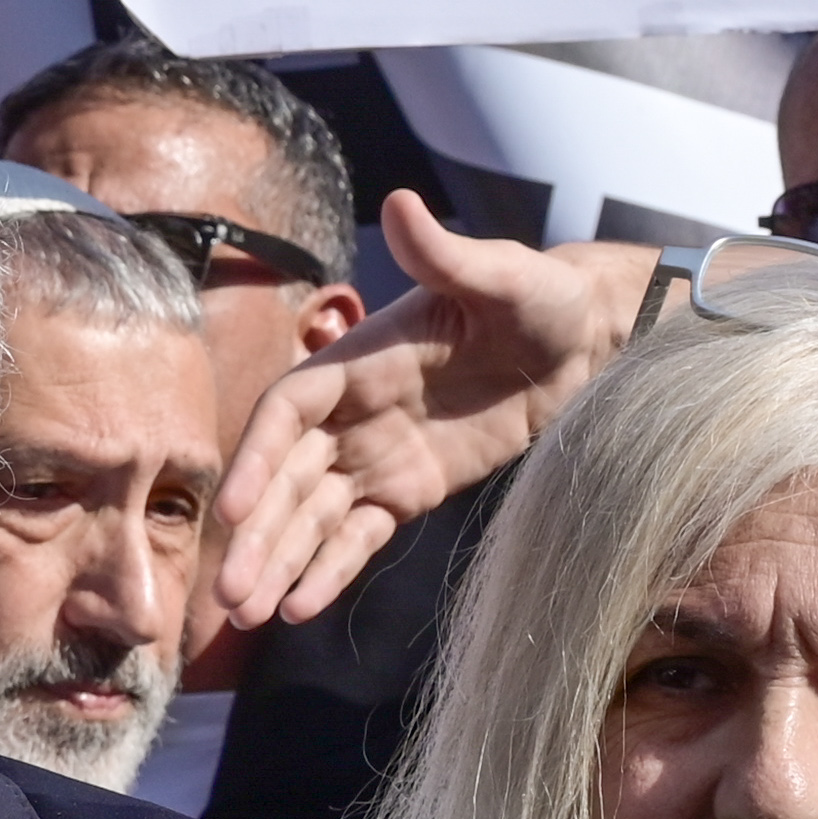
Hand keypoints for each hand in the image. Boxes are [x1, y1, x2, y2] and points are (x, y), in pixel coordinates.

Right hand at [204, 195, 658, 629]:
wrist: (589, 342)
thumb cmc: (540, 296)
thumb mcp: (501, 274)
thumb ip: (445, 253)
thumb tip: (402, 203)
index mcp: (358, 360)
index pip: (288, 411)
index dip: (256, 458)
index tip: (236, 508)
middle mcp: (353, 413)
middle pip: (286, 480)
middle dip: (256, 536)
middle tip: (228, 594)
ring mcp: (377, 456)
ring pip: (312, 517)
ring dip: (277, 563)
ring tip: (247, 615)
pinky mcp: (409, 491)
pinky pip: (359, 537)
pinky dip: (328, 571)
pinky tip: (299, 609)